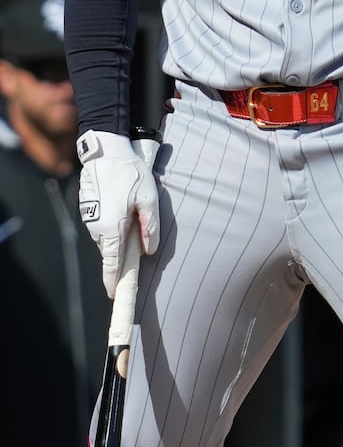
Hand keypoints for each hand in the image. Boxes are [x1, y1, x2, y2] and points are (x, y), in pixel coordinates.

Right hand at [77, 130, 159, 297]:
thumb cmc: (130, 173)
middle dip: (122, 255)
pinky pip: (102, 224)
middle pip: (111, 251)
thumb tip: (149, 250)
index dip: (114, 282)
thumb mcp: (149, 198)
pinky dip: (113, 223)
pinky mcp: (88, 209)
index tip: (115, 295)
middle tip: (138, 249)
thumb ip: (150, 226)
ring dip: (119, 235)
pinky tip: (123, 208)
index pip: (112, 264)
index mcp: (112, 228)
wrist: (106, 151)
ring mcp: (90, 218)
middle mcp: (97, 227)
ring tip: (134, 219)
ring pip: (107, 237)